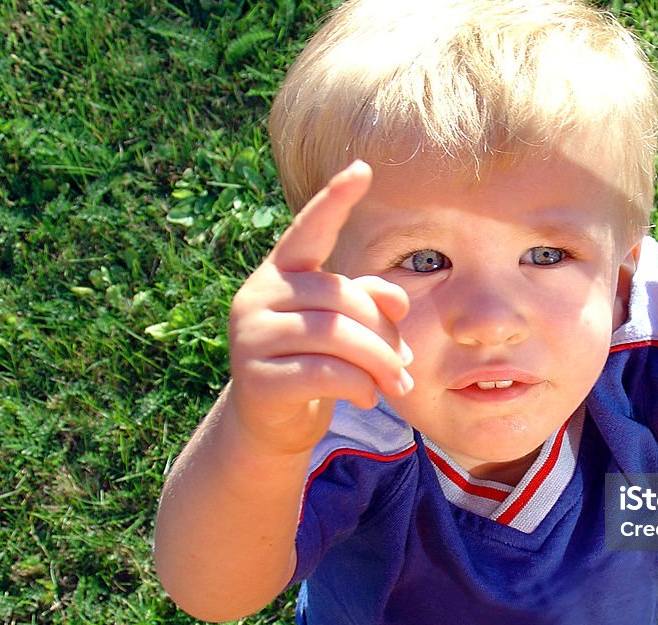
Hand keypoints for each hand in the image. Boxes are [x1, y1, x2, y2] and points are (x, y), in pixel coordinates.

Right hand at [227, 160, 412, 455]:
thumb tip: (399, 299)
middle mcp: (258, 296)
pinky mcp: (257, 378)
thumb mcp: (342, 329)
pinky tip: (370, 398)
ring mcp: (251, 336)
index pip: (309, 231)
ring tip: (399, 384)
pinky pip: (325, 372)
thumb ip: (368, 303)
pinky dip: (359, 385)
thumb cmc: (312, 364)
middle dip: (384, 331)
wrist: (271, 423)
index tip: (363, 168)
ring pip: (336, 335)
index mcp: (280, 273)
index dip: (335, 200)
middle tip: (406, 363)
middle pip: (341, 297)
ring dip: (379, 361)